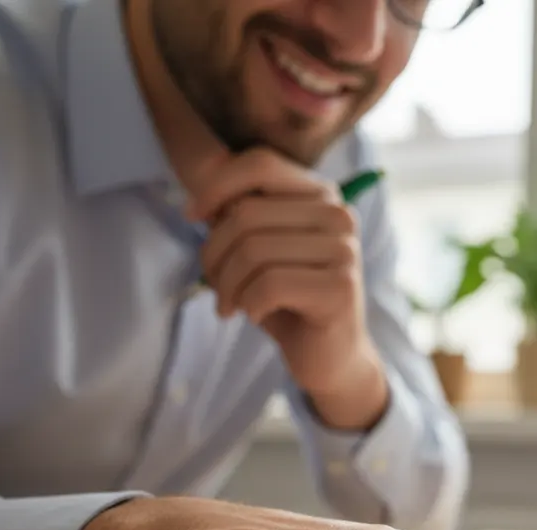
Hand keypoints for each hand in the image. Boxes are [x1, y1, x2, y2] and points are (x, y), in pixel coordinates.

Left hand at [190, 148, 388, 430]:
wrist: (332, 358)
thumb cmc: (290, 302)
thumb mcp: (261, 250)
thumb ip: (238, 214)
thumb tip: (200, 185)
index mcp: (321, 196)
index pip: (259, 163)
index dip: (216, 185)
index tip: (192, 216)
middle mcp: (339, 216)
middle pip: (246, 213)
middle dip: (214, 252)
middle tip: (214, 285)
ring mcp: (344, 251)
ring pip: (253, 251)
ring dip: (227, 285)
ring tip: (230, 304)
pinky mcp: (340, 288)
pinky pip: (269, 285)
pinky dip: (249, 304)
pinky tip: (256, 316)